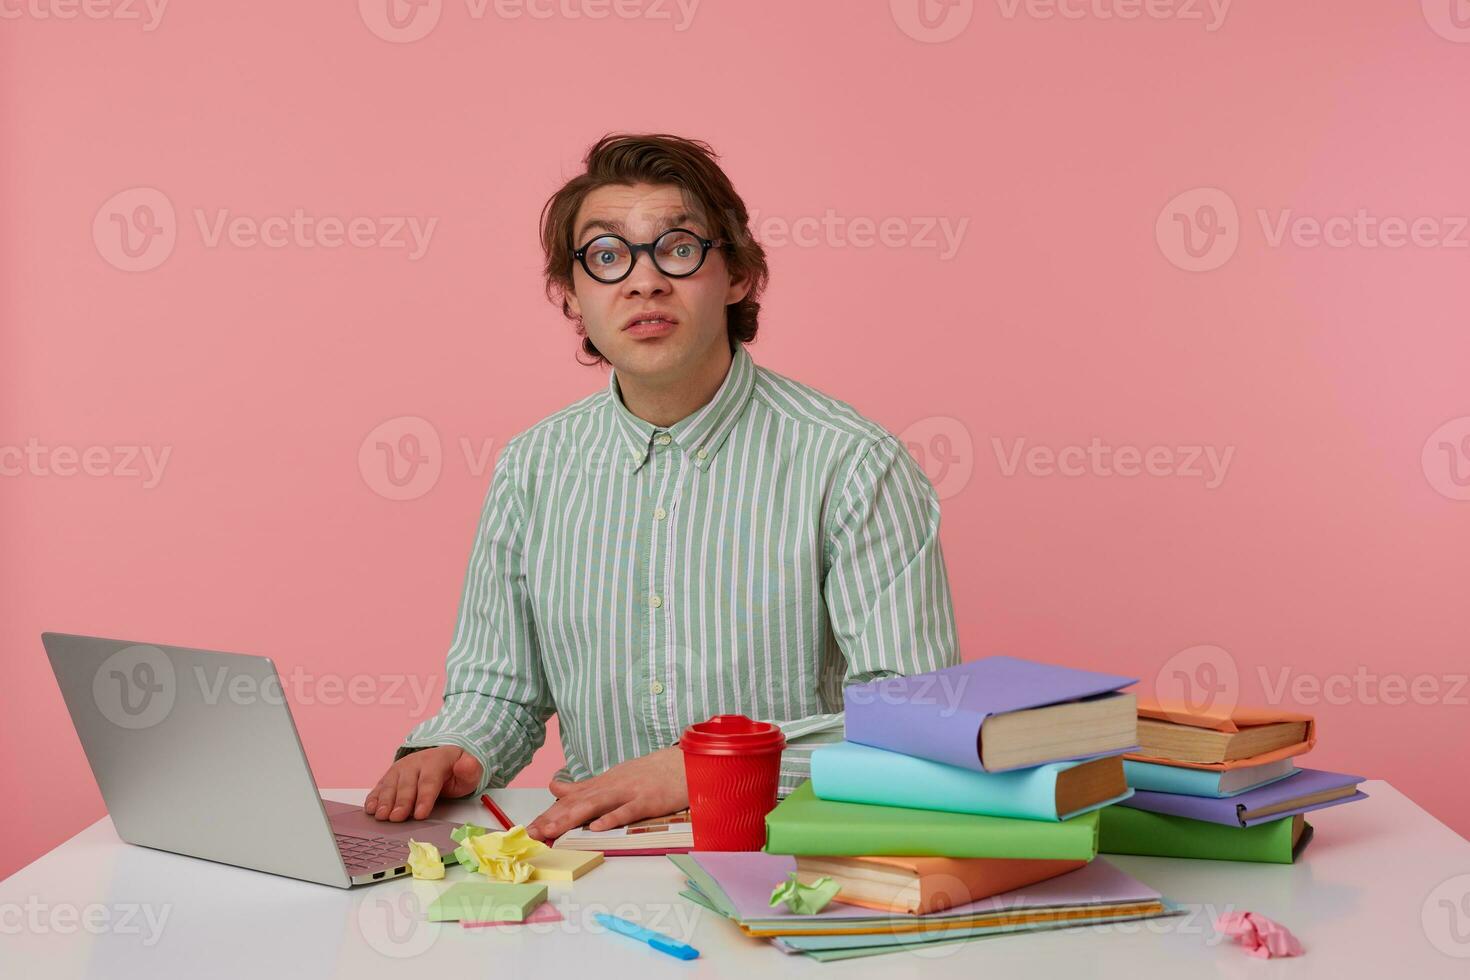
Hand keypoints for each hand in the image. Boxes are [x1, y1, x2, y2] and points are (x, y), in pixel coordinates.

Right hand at [363, 745, 482, 820]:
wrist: (442, 758)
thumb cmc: (455, 770)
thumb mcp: (469, 770)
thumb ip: (469, 769)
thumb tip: (466, 766)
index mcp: (436, 761)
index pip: (429, 780)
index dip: (424, 797)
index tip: (420, 814)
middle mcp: (415, 763)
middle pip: (407, 784)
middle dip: (402, 802)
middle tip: (396, 818)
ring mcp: (401, 769)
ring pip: (391, 784)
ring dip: (385, 800)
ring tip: (381, 815)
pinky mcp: (390, 776)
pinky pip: (381, 786)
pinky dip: (374, 797)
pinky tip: (370, 808)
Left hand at [524, 746, 686, 841]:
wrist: (683, 763)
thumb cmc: (649, 774)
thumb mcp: (613, 777)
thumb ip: (584, 786)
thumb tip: (555, 788)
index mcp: (602, 783)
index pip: (570, 800)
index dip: (549, 814)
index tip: (528, 829)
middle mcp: (611, 786)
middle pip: (578, 803)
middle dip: (553, 819)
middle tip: (531, 833)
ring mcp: (629, 792)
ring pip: (596, 806)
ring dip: (572, 818)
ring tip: (552, 830)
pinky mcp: (647, 800)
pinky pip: (628, 811)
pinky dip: (612, 818)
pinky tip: (597, 828)